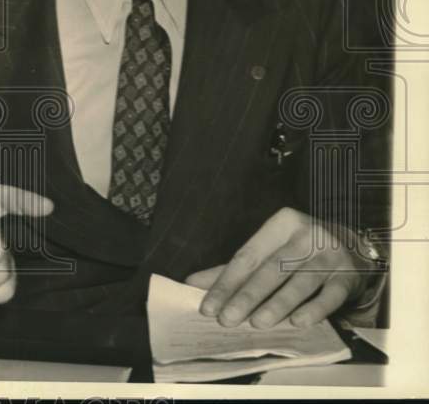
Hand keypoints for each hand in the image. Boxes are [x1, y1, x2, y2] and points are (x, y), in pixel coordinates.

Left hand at [185, 207, 374, 328]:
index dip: (226, 282)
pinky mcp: (348, 275)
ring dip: (277, 304)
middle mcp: (305, 235)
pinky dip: (314, 309)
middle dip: (247, 296)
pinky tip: (298, 322)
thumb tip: (192, 283)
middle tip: (227, 319)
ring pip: (299, 282)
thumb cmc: (301, 251)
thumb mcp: (270, 250)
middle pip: (270, 269)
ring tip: (257, 323)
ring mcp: (329, 254)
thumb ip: (235, 269)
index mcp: (280, 224)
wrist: (355, 248)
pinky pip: (330, 294)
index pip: (247, 256)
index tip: (208, 306)